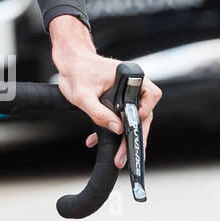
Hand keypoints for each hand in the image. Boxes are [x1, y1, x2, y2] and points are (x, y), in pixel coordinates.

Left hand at [50, 18, 161, 168]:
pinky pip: (122, 117)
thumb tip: (117, 129)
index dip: (143, 114)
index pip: (151, 96)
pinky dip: (112, 129)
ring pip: (133, 118)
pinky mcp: (120, 98)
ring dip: (124, 137)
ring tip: (118, 157)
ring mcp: (127, 91)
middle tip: (127, 157)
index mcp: (130, 76)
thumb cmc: (75, 72)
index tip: (129, 128)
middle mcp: (133, 83)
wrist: (68, 62)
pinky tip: (95, 140)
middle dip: (134, 137)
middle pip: (144, 114)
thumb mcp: (82, 96)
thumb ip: (98, 112)